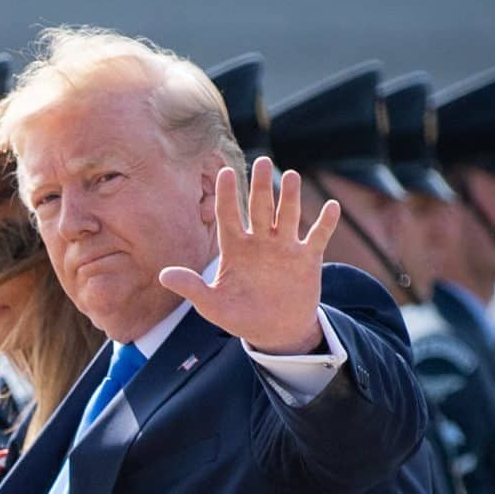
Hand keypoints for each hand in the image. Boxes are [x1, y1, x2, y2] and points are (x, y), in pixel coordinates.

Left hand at [159, 156, 340, 354]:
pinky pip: (317, 236)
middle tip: (263, 163)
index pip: (228, 215)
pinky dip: (325, 223)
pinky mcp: (307, 258)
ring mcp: (284, 247)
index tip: (224, 172)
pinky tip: (331, 207)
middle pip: (259, 208)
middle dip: (260, 186)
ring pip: (287, 216)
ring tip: (292, 177)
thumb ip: (192, 288)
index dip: (226, 195)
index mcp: (235, 247)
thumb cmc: (240, 316)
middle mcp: (259, 241)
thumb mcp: (213, 305)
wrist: (275, 331)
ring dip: (290, 198)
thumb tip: (163, 275)